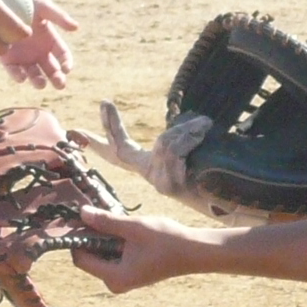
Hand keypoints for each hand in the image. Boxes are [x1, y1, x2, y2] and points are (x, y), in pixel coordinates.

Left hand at [0, 0, 78, 89]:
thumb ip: (59, 17)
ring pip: (34, 74)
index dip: (66, 63)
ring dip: (38, 81)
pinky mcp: (7, 58)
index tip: (66, 69)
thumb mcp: (43, 7)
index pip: (62, 56)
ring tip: (41, 84)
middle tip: (60, 84)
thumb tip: (76, 27)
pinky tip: (22, 77)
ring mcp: (23, 56)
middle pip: (51, 69)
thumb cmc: (24, 1)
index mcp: (50, 40)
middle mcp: (38, 51)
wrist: (0, 1)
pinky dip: (17, 76)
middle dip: (56, 78)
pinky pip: (14, 70)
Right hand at [71, 102, 211, 197]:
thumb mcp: (193, 151)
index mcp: (152, 167)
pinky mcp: (171, 186)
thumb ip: (185, 137)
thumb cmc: (212, 176)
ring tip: (204, 127)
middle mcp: (151, 176)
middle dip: (112, 126)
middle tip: (103, 103)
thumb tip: (199, 123)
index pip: (120, 153)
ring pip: (163, 143)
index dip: (99, 142)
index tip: (76, 131)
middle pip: (122, 150)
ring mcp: (159, 183)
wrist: (230, 203)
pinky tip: (203, 133)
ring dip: (186, 131)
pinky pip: (176, 150)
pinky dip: (191, 137)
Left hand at [71, 206, 207, 292]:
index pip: (81, 258)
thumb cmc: (166, 240)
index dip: (77, 237)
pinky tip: (124, 227)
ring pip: (101, 254)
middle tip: (96, 212)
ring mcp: (123, 278)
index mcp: (114, 277)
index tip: (80, 217)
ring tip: (113, 218)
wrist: (194, 252)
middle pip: (90, 257)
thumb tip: (81, 213)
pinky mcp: (130, 272)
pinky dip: (113, 241)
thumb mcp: (133, 227)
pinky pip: (112, 255)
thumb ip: (106, 221)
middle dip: (90, 235)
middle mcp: (115, 282)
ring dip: (103, 236)